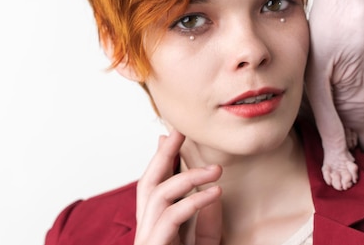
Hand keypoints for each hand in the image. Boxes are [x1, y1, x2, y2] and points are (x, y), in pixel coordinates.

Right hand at [134, 130, 222, 244]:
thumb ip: (208, 222)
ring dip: (189, 177)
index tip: (176, 134)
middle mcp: (147, 230)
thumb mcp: (205, 243)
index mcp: (156, 226)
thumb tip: (213, 191)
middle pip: (147, 183)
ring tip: (216, 170)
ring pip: (158, 195)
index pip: (155, 185)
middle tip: (180, 131)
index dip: (163, 158)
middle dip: (163, 154)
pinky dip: (194, 201)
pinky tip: (215, 192)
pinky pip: (171, 216)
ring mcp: (147, 239)